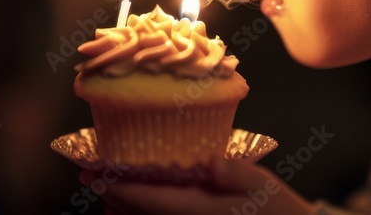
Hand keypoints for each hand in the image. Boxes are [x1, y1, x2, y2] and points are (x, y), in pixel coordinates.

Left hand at [88, 157, 313, 214]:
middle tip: (93, 177)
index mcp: (198, 210)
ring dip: (123, 210)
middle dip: (113, 196)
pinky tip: (138, 207)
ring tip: (110, 191)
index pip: (147, 199)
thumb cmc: (277, 210)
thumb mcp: (261, 184)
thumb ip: (234, 172)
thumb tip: (212, 162)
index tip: (93, 172)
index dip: (117, 184)